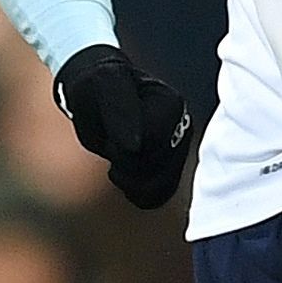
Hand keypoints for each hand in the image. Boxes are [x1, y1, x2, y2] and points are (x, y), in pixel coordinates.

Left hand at [53, 44, 197, 208]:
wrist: (98, 96)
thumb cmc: (98, 88)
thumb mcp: (101, 86)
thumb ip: (118, 111)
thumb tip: (135, 145)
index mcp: (171, 104)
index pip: (152, 145)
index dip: (122, 147)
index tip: (110, 130)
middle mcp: (184, 128)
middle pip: (155, 170)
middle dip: (126, 164)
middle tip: (112, 143)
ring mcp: (180, 150)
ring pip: (158, 188)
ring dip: (129, 179)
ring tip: (118, 157)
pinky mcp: (172, 169)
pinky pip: (157, 196)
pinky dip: (136, 191)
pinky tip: (126, 172)